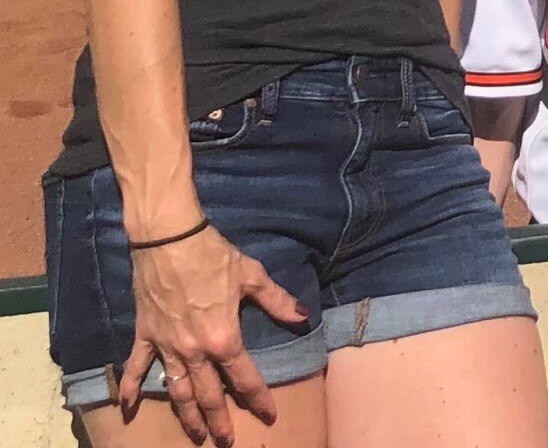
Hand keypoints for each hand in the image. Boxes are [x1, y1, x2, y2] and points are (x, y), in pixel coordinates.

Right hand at [120, 226, 306, 445]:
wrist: (169, 239)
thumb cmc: (214, 255)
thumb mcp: (252, 275)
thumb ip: (277, 301)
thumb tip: (302, 317)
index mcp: (224, 338)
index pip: (244, 377)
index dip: (258, 398)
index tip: (268, 415)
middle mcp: (194, 350)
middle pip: (208, 394)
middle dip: (218, 421)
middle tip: (225, 442)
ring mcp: (167, 345)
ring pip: (177, 390)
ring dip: (186, 414)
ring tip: (195, 435)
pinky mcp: (145, 335)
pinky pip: (137, 367)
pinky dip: (131, 388)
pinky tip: (127, 408)